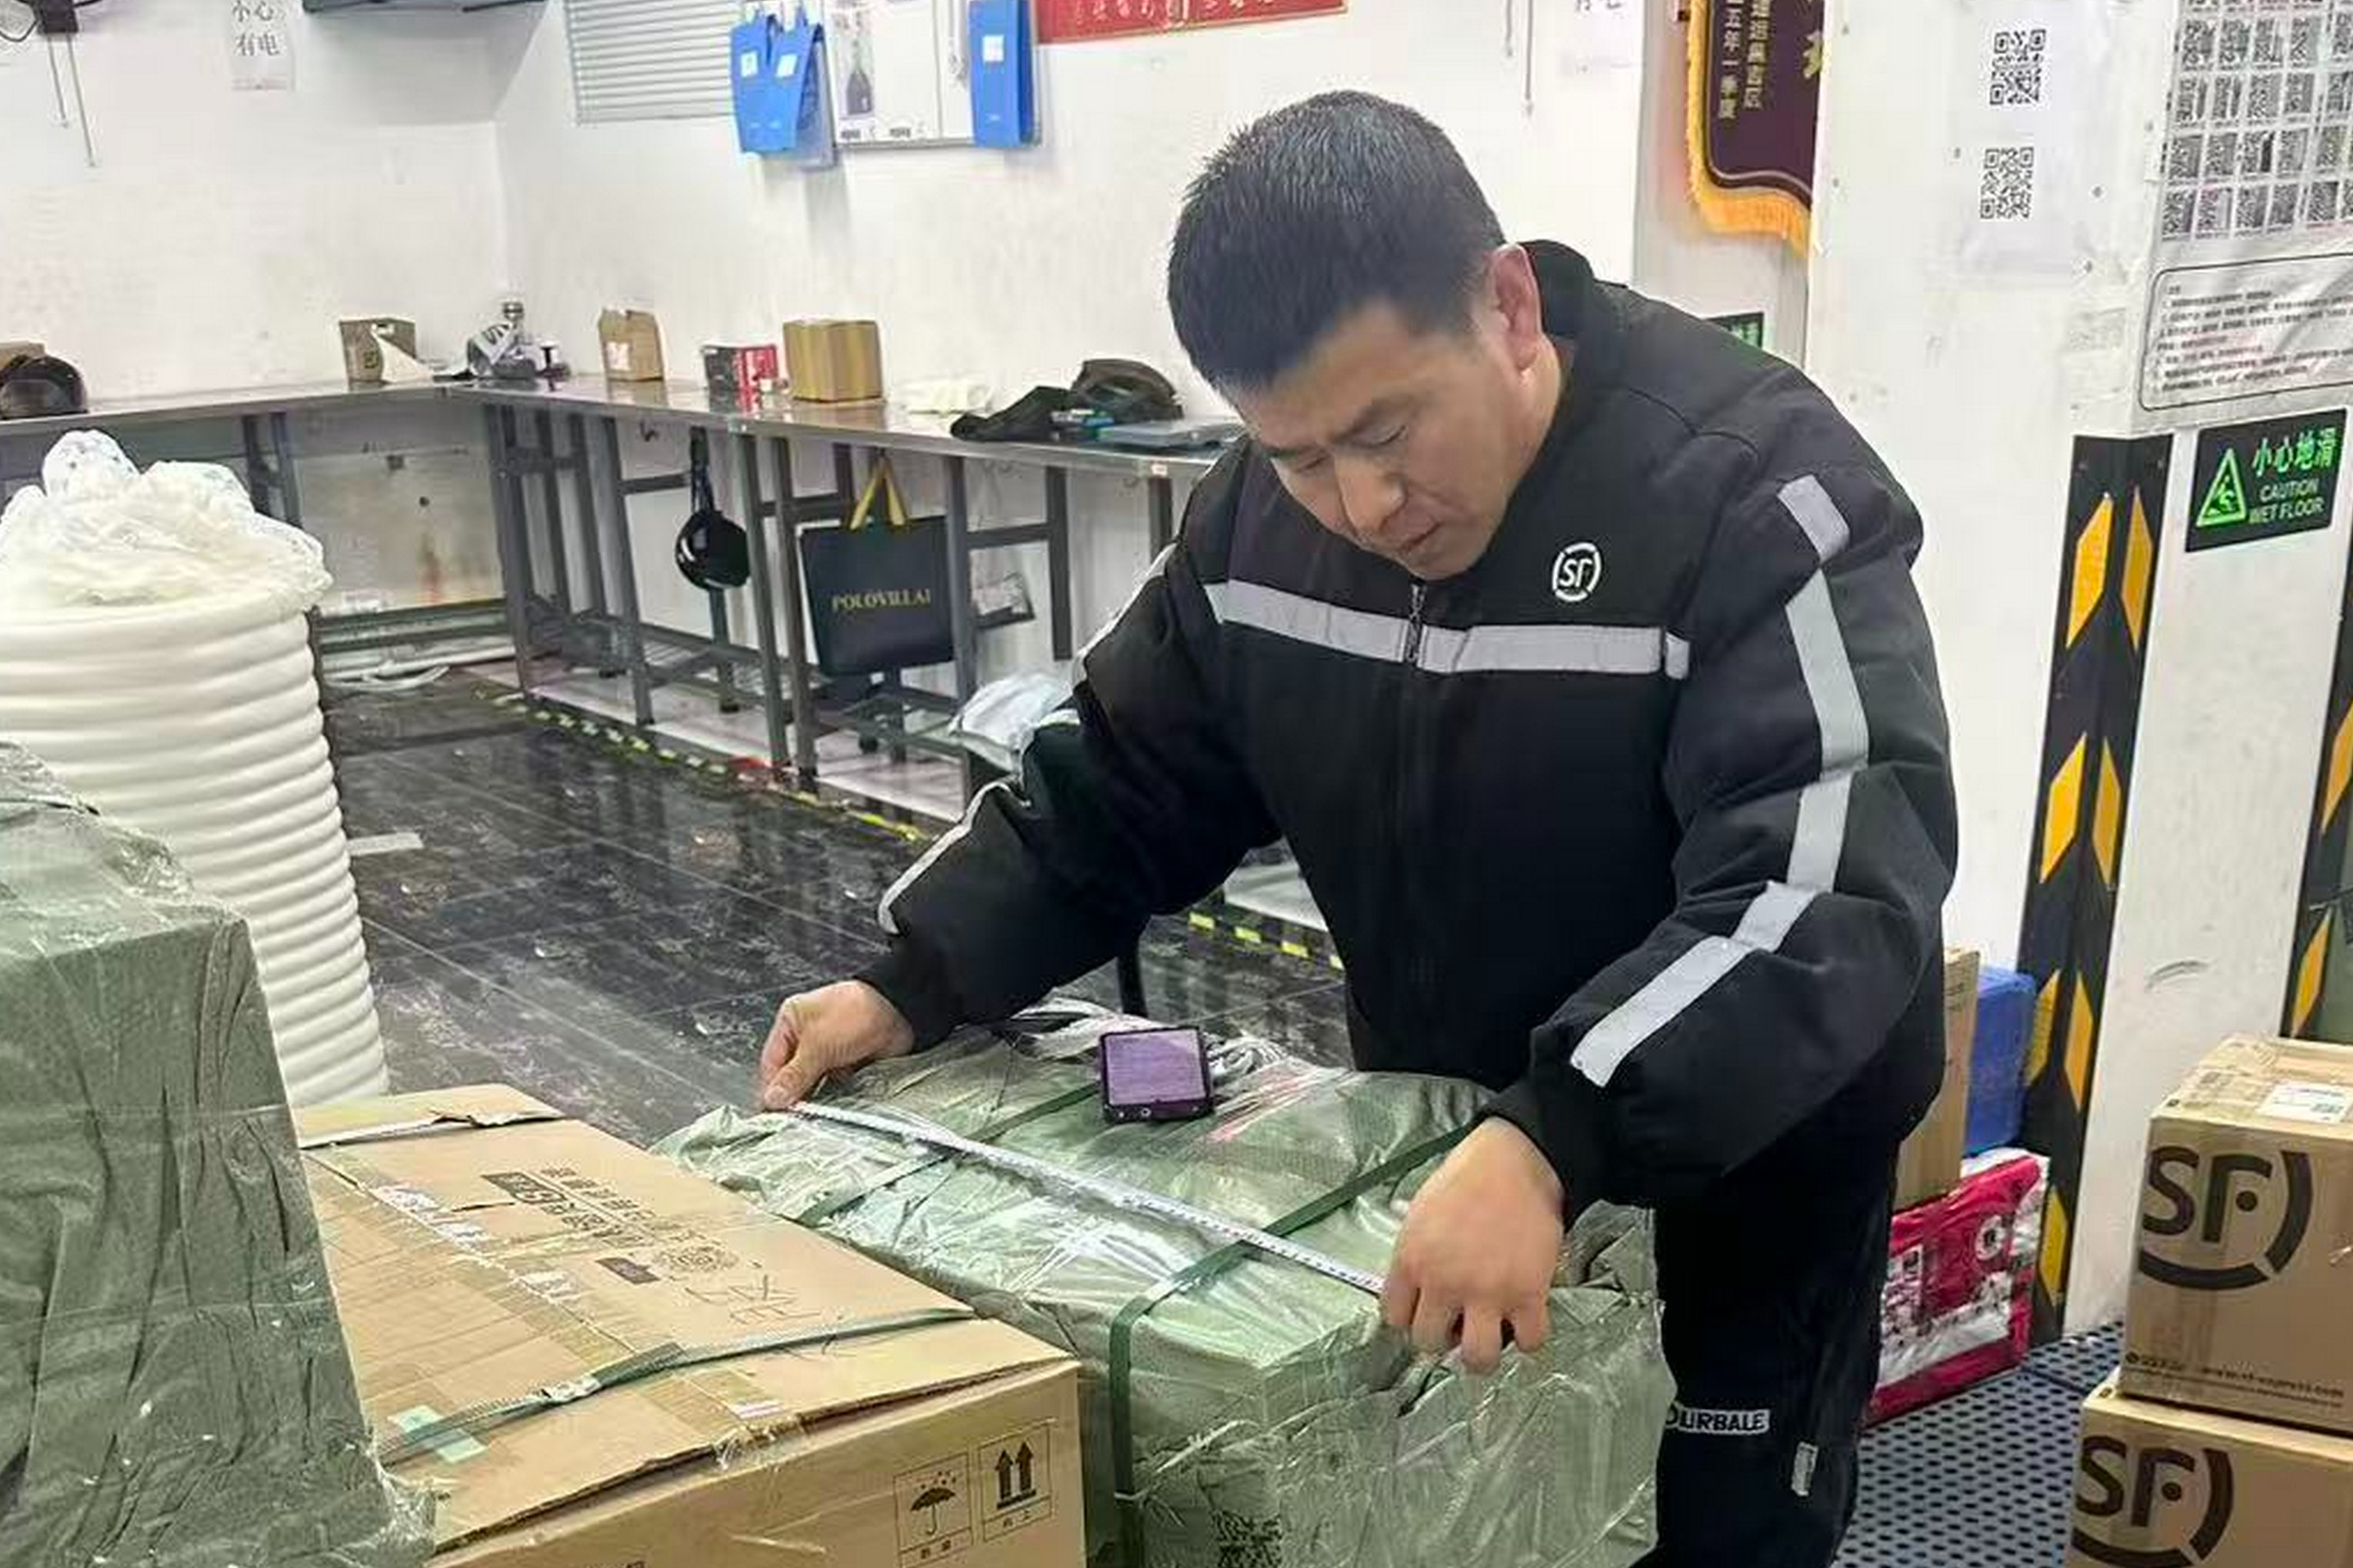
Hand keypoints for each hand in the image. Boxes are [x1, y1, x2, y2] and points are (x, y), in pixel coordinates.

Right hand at [755, 981, 915, 1109]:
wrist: (899, 1011)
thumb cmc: (856, 1013)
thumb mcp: (818, 1045)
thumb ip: (795, 1075)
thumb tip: (773, 1098)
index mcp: (791, 1021)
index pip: (772, 1062)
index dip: (772, 1088)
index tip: (773, 1111)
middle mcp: (807, 1036)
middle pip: (792, 1075)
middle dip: (793, 1095)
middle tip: (792, 1118)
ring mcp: (829, 1050)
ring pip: (813, 1082)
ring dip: (814, 1098)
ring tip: (811, 1116)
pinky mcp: (848, 1063)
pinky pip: (834, 1086)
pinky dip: (832, 1097)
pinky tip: (831, 1108)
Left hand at [1381, 1118, 1565, 1374]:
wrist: (1514, 1161)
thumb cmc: (1466, 1180)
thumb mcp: (1420, 1215)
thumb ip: (1414, 1257)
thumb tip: (1413, 1291)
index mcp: (1411, 1261)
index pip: (1393, 1318)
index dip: (1410, 1318)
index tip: (1425, 1312)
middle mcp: (1443, 1283)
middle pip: (1428, 1343)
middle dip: (1442, 1337)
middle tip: (1458, 1320)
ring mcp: (1487, 1292)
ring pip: (1478, 1358)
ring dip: (1482, 1352)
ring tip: (1489, 1332)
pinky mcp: (1528, 1294)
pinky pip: (1530, 1342)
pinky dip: (1529, 1338)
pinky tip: (1525, 1320)